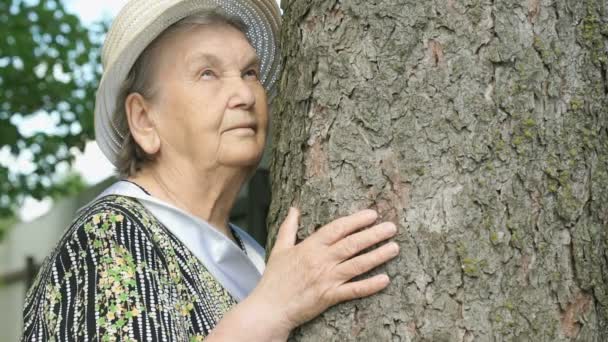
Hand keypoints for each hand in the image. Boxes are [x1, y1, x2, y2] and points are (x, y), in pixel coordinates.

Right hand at [249, 207, 398, 335]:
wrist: (269, 307)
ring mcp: (326, 279)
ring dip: (378, 255)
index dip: (356, 220)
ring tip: (394, 247)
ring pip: (357, 264)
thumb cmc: (274, 279)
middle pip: (352, 244)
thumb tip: (294, 208)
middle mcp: (321, 260)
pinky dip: (370, 285)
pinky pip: (354, 290)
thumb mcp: (280, 248)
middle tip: (392, 227)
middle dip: (374, 234)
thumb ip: (289, 227)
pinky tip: (385, 279)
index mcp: (310, 247)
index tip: (372, 214)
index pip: (337, 228)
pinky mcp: (329, 297)